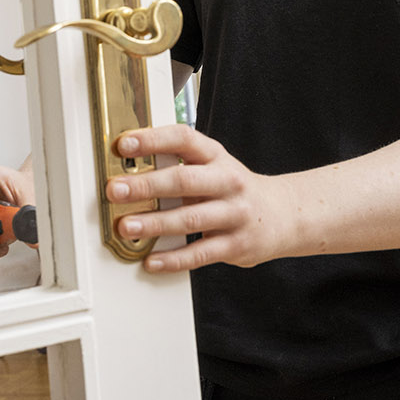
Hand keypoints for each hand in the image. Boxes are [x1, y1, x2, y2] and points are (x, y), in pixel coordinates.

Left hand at [105, 124, 291, 272]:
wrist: (283, 215)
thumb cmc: (233, 188)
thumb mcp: (212, 166)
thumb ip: (178, 165)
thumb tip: (129, 169)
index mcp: (216, 156)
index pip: (183, 138)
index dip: (153, 139)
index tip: (124, 144)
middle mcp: (227, 181)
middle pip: (184, 180)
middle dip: (146, 185)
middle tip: (116, 189)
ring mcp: (234, 214)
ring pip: (191, 218)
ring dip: (155, 223)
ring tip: (126, 226)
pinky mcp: (236, 245)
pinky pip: (200, 253)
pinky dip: (173, 259)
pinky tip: (151, 260)